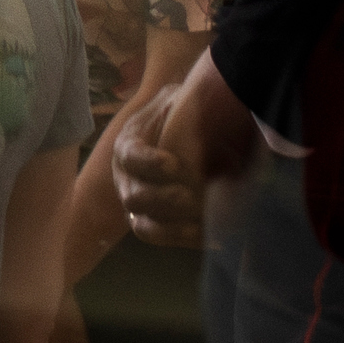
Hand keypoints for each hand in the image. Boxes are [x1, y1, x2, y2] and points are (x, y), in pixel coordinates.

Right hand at [111, 97, 207, 250]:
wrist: (178, 138)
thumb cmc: (177, 117)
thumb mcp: (175, 101)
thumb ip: (182, 103)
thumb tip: (199, 102)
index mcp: (128, 147)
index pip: (131, 156)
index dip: (149, 163)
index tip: (174, 164)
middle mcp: (127, 180)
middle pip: (134, 197)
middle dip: (163, 199)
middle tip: (190, 196)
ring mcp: (139, 207)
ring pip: (144, 227)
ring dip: (174, 227)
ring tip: (203, 223)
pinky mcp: (155, 224)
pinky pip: (165, 240)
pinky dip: (189, 241)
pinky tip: (216, 239)